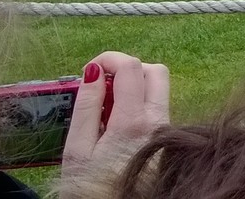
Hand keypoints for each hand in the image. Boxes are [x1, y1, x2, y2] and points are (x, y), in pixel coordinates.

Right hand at [60, 51, 169, 197]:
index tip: (90, 70)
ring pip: (159, 89)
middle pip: (155, 71)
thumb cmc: (92, 186)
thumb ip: (87, 107)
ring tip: (106, 107)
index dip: (109, 59)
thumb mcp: (77, 149)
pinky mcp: (166, 137)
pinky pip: (156, 107)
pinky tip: (117, 124)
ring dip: (134, 86)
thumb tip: (93, 71)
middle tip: (102, 84)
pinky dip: (138, 103)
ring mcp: (166, 128)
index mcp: (134, 121)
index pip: (132, 66)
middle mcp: (157, 120)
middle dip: (127, 68)